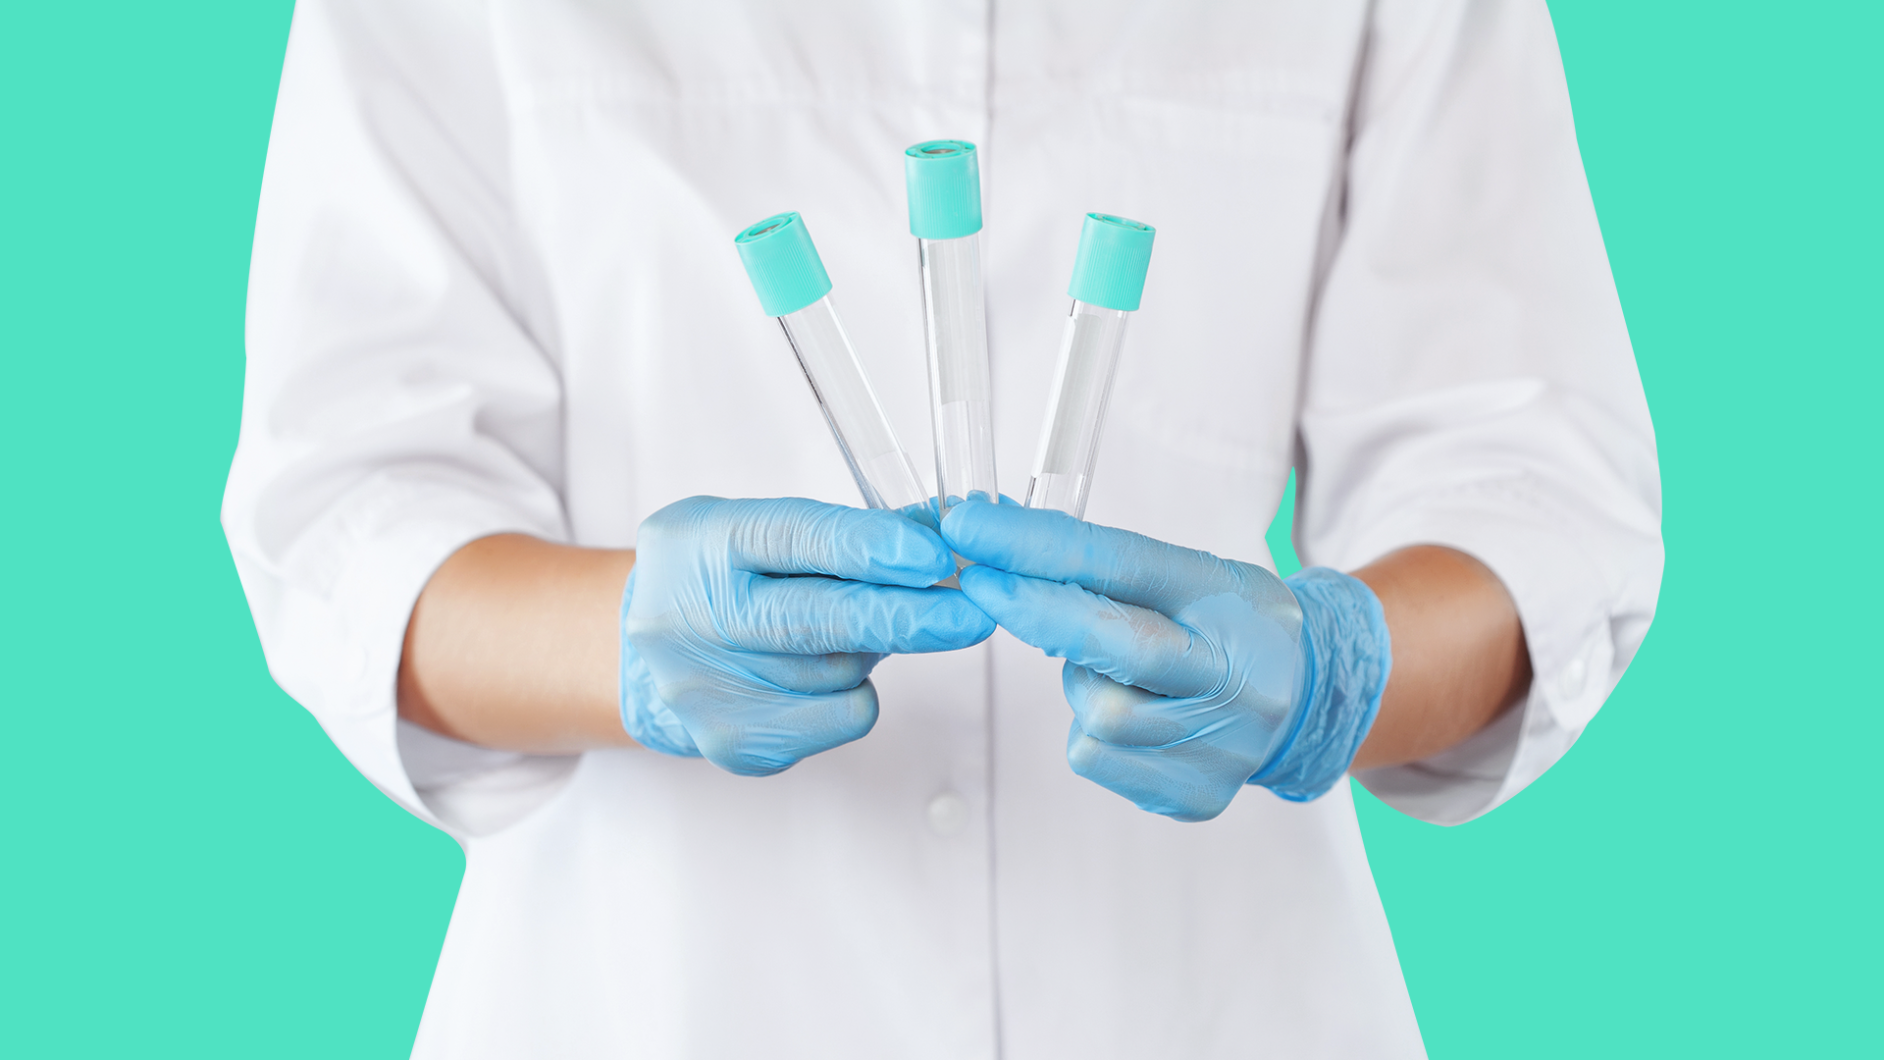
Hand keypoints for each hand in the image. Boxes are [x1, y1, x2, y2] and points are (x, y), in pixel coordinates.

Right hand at [623, 496, 994, 775]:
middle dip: (906, 616)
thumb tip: (950, 532)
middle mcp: (693, 613)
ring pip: (841, 668)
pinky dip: (854, 691)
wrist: (634, 653)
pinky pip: (840, 716)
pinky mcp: (735, 742)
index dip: (867, 547)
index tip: (932, 555)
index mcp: (703, 540)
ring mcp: (708, 687)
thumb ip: (849, 532)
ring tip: (843, 626)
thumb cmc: (719, 579)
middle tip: (972, 614)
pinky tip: (821, 672)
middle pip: (817, 619)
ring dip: (873, 646)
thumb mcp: (761, 530)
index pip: (793, 538)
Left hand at [942, 501, 1388, 820]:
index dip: (1039, 544)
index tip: (972, 524)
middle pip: (1118, 645)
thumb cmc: (1235, 625)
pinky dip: (1094, 728)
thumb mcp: (1193, 575)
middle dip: (1035, 610)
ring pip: (1099, 712)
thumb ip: (1108, 566)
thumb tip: (999, 541)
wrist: (1315, 701)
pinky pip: (1097, 757)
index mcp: (1229, 601)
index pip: (1125, 562)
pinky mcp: (1193, 794)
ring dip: (1081, 682)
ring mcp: (1219, 744)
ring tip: (1117, 670)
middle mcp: (1234, 675)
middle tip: (979, 580)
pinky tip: (1135, 714)